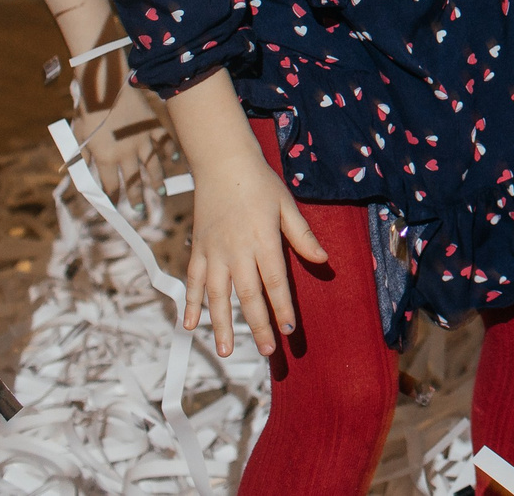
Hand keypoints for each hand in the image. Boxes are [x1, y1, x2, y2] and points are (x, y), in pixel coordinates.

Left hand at [76, 81, 170, 211]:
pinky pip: (165, 143)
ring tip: (159, 192)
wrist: (107, 84)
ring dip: (156, 181)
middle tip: (140, 210)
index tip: (116, 204)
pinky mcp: (154, 126)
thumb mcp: (79, 134)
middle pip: (133, 181)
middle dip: (136, 197)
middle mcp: (126, 153)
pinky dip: (170, 152)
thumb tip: (79, 171)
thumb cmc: (88, 109)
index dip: (114, 197)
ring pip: (153, 167)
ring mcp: (143, 139)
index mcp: (106, 157)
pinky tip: (173, 160)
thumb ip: (81, 155)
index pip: (110, 185)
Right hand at [180, 136, 325, 358]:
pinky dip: (189, 303)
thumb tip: (323, 260)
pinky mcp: (198, 249)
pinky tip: (189, 325)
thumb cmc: (259, 183)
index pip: (275, 281)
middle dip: (258, 325)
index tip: (288, 330)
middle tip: (266, 351)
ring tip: (226, 350)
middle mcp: (237, 250)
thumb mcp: (286, 205)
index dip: (282, 307)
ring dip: (221, 324)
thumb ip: (302, 235)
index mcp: (263, 239)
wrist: (222, 162)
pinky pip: (192, 281)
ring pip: (216, 295)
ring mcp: (214, 251)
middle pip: (248, 295)